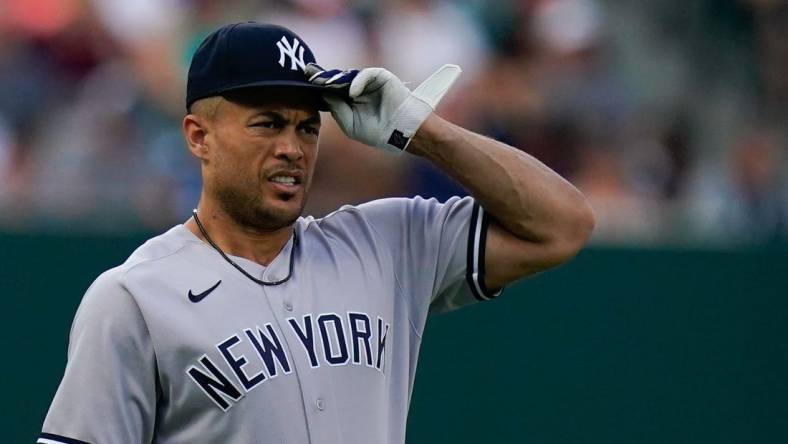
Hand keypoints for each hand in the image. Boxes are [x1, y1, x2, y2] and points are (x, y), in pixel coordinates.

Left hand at [306, 63, 460, 153]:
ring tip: (325, 83)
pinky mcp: (381, 77)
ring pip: (348, 75)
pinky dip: (357, 82)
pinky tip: (352, 94)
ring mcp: (369, 82)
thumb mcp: (349, 123)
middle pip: (337, 79)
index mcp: (349, 100)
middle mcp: (357, 88)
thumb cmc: (377, 131)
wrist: (400, 133)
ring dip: (336, 79)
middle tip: (308, 73)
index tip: (304, 78)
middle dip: (323, 77)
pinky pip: (365, 75)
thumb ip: (336, 108)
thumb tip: (323, 93)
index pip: (331, 88)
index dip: (319, 84)